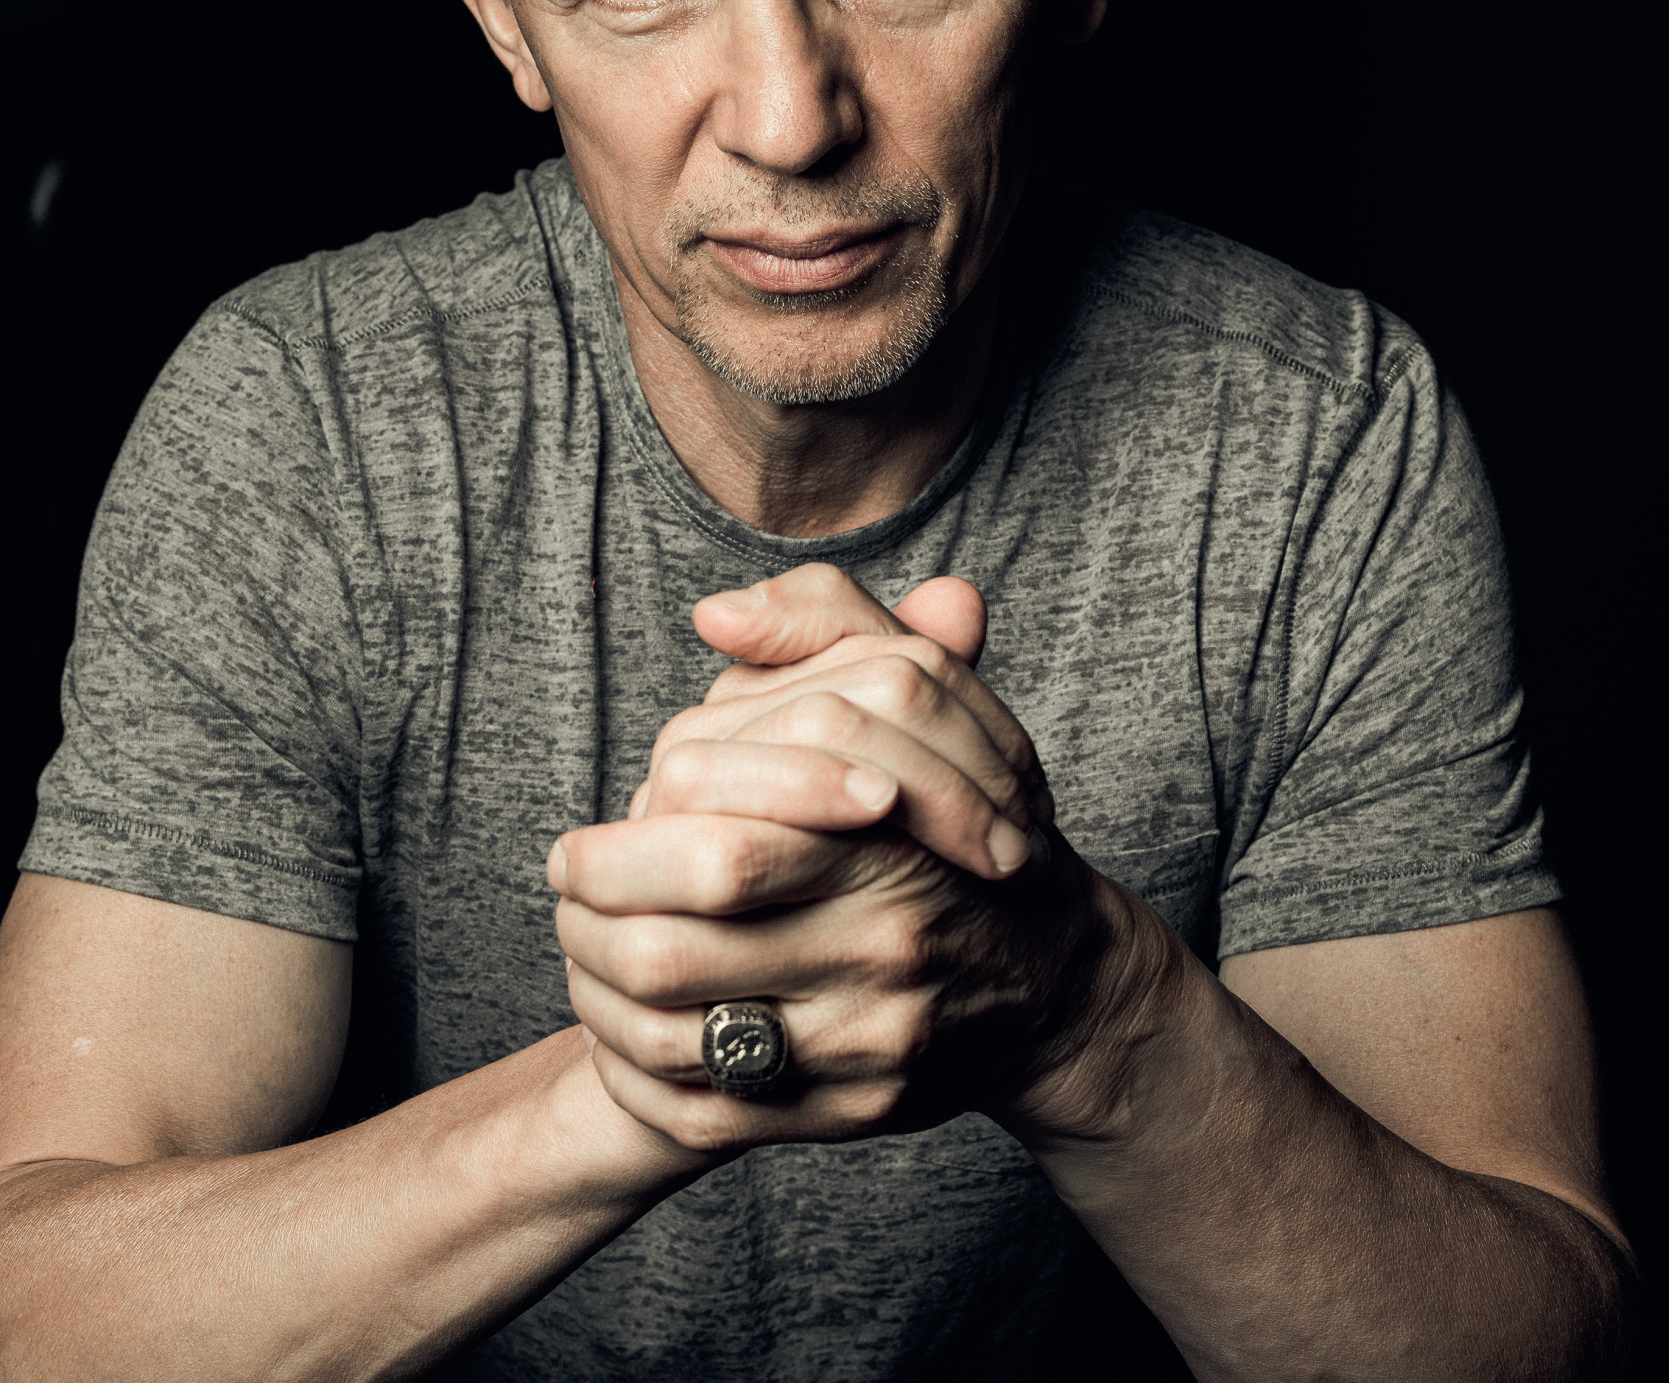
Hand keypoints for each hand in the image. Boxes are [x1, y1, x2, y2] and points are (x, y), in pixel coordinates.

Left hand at [548, 567, 1152, 1153]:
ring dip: (599, 997)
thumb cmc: (953, 818)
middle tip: (562, 894)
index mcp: (884, 819)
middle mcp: (886, 930)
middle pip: (676, 940)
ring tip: (581, 954)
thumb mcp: (917, 687)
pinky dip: (643, 1078)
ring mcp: (875, 1029)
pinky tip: (620, 1036)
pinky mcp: (860, 1107)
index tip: (578, 841)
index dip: (620, 838)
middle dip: (590, 920)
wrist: (1050, 972)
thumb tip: (713, 614)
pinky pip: (714, 1110)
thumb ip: (818, 623)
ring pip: (681, 1029)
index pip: (708, 822)